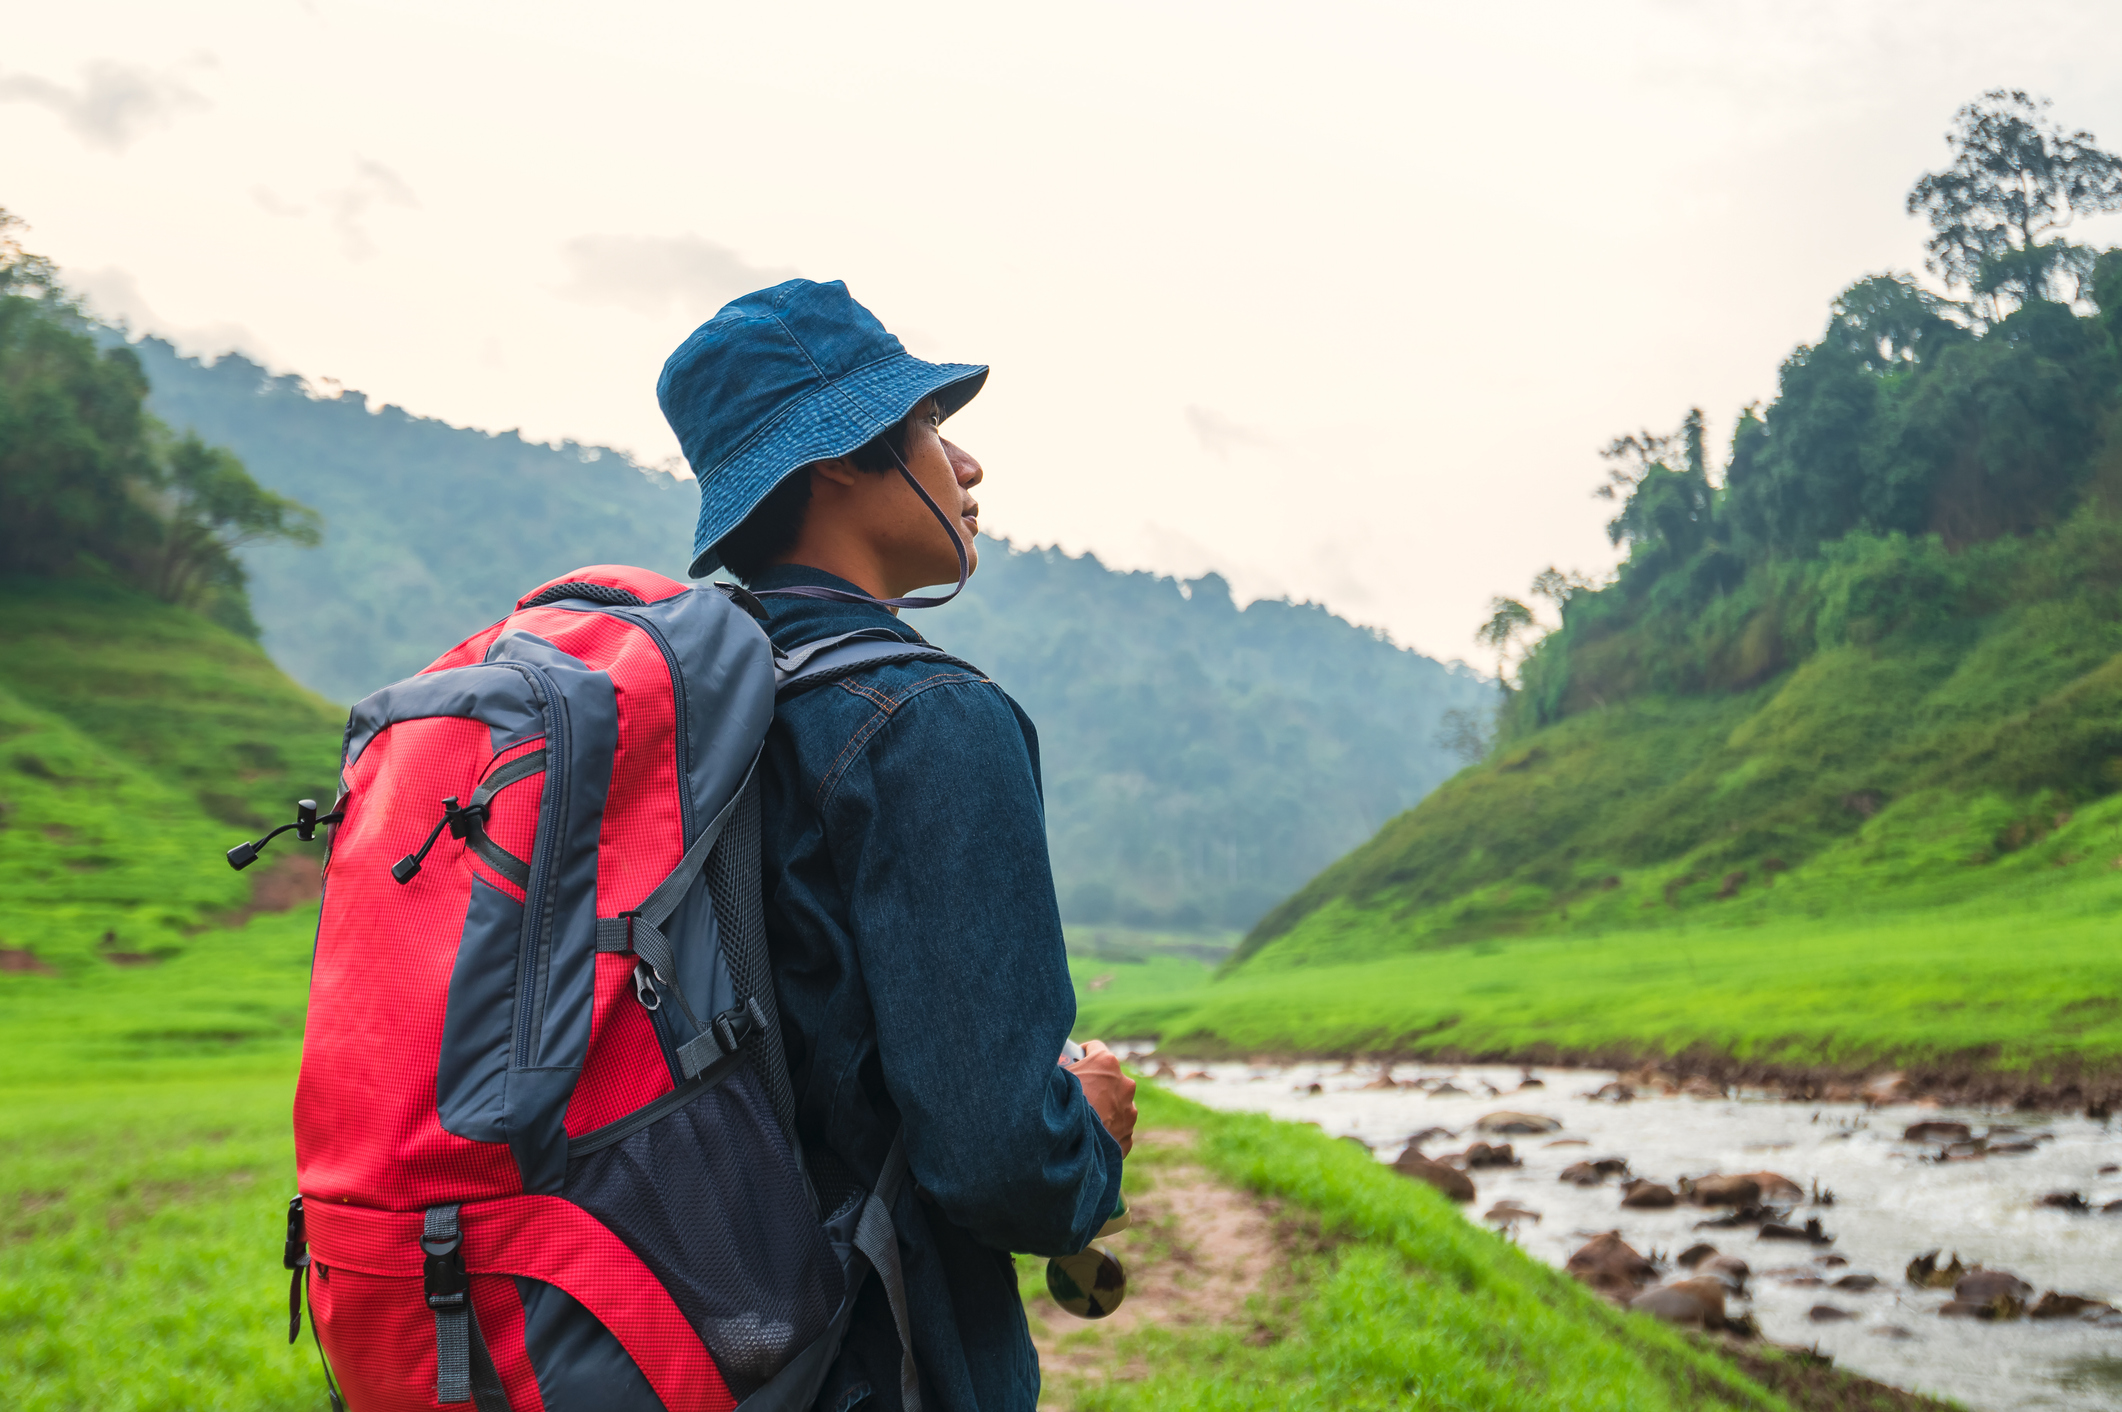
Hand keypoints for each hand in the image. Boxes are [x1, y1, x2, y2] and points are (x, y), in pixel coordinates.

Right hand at [1064, 1040, 1136, 1155]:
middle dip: (1095, 1082)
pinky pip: (1116, 1127)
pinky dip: (1105, 1129)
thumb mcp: (1053, 1080)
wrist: (1068, 1150)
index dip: (1081, 1054)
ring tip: (1081, 1118)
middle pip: (1108, 1077)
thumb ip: (1059, 1068)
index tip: (1073, 1062)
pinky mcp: (1128, 1134)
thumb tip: (1050, 1064)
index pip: (1094, 1047)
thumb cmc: (1056, 1108)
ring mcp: (1129, 1110)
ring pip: (1115, 1103)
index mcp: (1106, 1063)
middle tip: (1075, 1094)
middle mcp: (1124, 1083)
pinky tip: (1088, 1135)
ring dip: (1103, 1107)